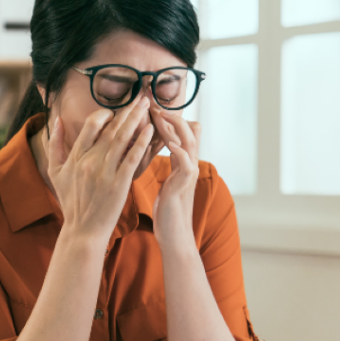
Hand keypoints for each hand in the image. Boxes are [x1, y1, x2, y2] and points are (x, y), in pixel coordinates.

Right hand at [48, 95, 153, 245]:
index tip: (117, 109)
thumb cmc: (71, 202)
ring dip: (136, 119)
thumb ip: (55, 145)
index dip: (105, 114)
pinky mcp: (119, 183)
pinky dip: (141, 142)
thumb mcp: (55, 173)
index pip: (90, 126)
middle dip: (127, 110)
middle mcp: (89, 161)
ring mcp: (104, 172)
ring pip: (122, 138)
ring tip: (148, 106)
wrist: (83, 230)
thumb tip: (55, 119)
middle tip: (142, 97)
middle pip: (110, 128)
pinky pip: (132, 157)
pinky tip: (150, 130)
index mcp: (75, 157)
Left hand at [150, 105, 200, 252]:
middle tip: (154, 104)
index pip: (180, 133)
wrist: (176, 237)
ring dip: (174, 127)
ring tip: (161, 114)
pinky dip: (179, 152)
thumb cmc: (168, 212)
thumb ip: (168, 168)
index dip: (168, 119)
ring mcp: (188, 175)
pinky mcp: (184, 187)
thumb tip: (158, 154)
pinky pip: (186, 164)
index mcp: (182, 164)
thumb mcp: (167, 184)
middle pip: (188, 131)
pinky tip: (169, 143)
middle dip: (171, 116)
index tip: (150, 108)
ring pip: (189, 142)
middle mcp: (188, 166)